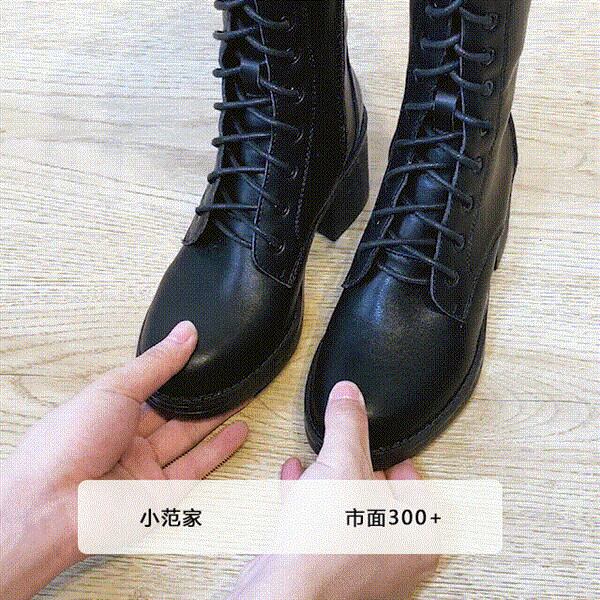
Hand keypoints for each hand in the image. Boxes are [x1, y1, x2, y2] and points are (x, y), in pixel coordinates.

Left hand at [0, 322, 247, 599]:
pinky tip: (239, 431)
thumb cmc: (68, 443)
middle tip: (230, 374)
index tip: (204, 350)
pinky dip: (219, 449)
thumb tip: (185, 332)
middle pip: (173, 412)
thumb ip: (156, 364)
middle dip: (202, 394)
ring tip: (243, 396)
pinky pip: (196, 467)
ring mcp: (144, 466)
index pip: (150, 384)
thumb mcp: (115, 388)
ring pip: (189, 437)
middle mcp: (127, 438)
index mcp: (109, 410)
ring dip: (217, 418)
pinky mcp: (160, 494)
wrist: (52, 507)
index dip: (177, 369)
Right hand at [230, 381, 439, 599]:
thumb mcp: (341, 463)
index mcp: (420, 531)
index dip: (388, 452)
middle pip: (383, 492)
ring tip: (318, 464)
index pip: (414, 476)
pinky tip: (297, 482)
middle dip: (356, 466)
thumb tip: (350, 395)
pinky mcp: (335, 572)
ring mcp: (367, 568)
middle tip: (349, 450)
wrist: (282, 592)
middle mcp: (399, 556)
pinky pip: (330, 527)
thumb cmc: (324, 546)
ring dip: (331, 482)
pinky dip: (315, 503)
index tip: (374, 440)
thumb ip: (348, 423)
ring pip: (354, 510)